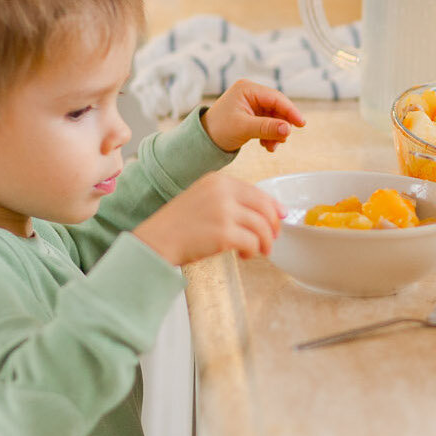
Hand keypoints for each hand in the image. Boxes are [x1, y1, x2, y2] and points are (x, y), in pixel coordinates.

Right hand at [133, 173, 284, 264]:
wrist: (155, 241)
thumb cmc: (179, 225)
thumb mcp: (204, 199)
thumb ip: (231, 200)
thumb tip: (268, 211)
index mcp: (218, 180)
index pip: (257, 191)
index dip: (273, 206)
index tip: (280, 217)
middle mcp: (222, 192)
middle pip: (264, 207)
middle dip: (273, 225)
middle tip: (272, 238)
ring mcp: (224, 212)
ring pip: (262, 226)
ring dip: (265, 241)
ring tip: (260, 251)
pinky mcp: (224, 234)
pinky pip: (252, 242)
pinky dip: (253, 251)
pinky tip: (245, 255)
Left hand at [201, 79, 305, 152]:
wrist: (203, 141)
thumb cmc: (218, 130)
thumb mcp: (244, 128)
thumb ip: (267, 128)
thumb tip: (288, 129)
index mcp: (247, 89)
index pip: (276, 98)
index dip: (290, 111)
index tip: (301, 124)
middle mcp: (251, 93)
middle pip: (277, 107)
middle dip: (281, 125)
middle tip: (283, 140)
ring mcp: (252, 104)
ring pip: (275, 117)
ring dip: (276, 132)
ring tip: (271, 146)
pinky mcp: (252, 115)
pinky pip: (269, 123)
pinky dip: (270, 134)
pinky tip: (266, 145)